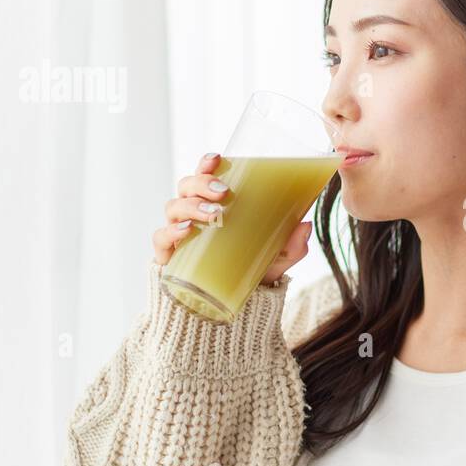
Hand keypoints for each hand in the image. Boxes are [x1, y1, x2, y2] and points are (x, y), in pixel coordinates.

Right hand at [151, 153, 313, 286]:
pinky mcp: (168, 256)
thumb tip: (305, 225)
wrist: (233, 307)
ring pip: (174, 207)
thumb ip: (292, 246)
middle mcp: (192, 214)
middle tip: (224, 192)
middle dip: (202, 183)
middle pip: (186, 186)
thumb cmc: (250, 271)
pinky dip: (170, 232)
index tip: (218, 158)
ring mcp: (178, 233)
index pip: (204, 176)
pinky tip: (185, 231)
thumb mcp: (276, 259)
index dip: (206, 164)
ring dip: (192, 206)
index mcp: (214, 204)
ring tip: (214, 214)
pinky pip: (161, 238)